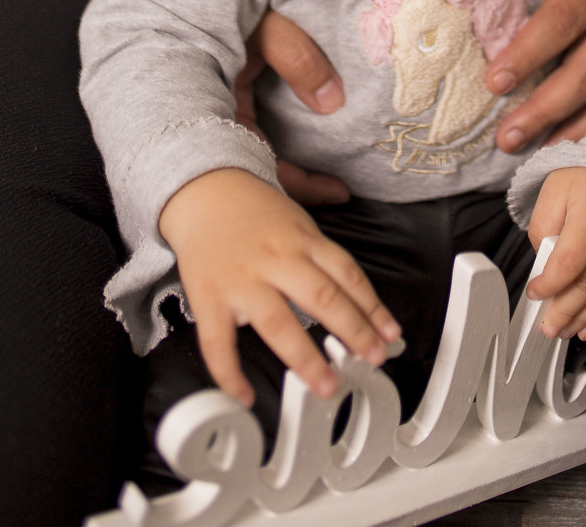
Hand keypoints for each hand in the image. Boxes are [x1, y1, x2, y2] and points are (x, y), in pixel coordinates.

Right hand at [159, 168, 400, 405]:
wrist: (195, 187)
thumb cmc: (245, 200)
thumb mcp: (288, 189)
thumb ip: (319, 193)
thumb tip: (343, 192)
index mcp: (301, 238)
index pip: (347, 274)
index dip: (372, 307)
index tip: (390, 335)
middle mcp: (277, 259)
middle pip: (323, 297)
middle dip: (353, 332)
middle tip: (372, 359)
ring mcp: (242, 281)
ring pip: (279, 323)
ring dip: (305, 358)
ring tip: (327, 385)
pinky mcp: (209, 298)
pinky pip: (219, 342)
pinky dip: (230, 373)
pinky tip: (245, 397)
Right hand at [236, 11, 350, 205]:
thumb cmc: (229, 5)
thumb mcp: (265, 26)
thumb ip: (296, 57)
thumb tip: (332, 102)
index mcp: (215, 111)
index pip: (257, 166)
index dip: (299, 185)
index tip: (340, 190)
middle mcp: (218, 117)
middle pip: (257, 169)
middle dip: (296, 184)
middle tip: (341, 189)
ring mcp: (227, 107)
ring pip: (261, 153)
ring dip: (293, 165)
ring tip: (335, 173)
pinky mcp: (237, 96)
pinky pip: (263, 131)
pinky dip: (289, 142)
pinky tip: (316, 140)